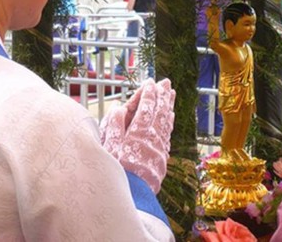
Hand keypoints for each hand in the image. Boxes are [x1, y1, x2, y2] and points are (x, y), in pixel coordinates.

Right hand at [100, 78, 175, 193]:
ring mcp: (160, 149)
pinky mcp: (162, 160)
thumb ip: (115, 125)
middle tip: (166, 82)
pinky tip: (169, 118)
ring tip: (171, 95)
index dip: (149, 93)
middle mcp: (153, 139)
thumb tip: (119, 108)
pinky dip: (169, 123)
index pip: (147, 108)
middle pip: (160, 112)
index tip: (150, 82)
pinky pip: (167, 135)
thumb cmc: (117, 173)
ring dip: (168, 107)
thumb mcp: (110, 148)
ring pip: (166, 123)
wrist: (132, 199)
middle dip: (163, 95)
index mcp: (139, 133)